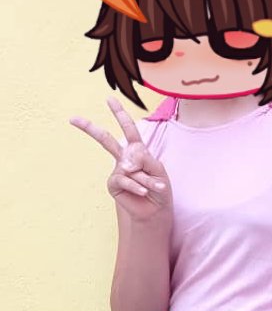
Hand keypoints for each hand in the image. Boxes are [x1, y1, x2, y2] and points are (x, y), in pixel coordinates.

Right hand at [69, 96, 172, 222]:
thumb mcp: (159, 170)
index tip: (109, 99)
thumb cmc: (159, 189)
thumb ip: (145, 159)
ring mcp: (117, 171)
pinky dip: (137, 186)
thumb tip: (125, 161)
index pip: (128, 129)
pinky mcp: (113, 185)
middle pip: (105, 139)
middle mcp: (124, 158)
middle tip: (72, 118)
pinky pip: (125, 179)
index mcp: (136, 150)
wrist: (156, 211)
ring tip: (155, 188)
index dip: (119, 114)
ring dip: (146, 179)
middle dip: (89, 128)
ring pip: (128, 167)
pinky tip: (144, 192)